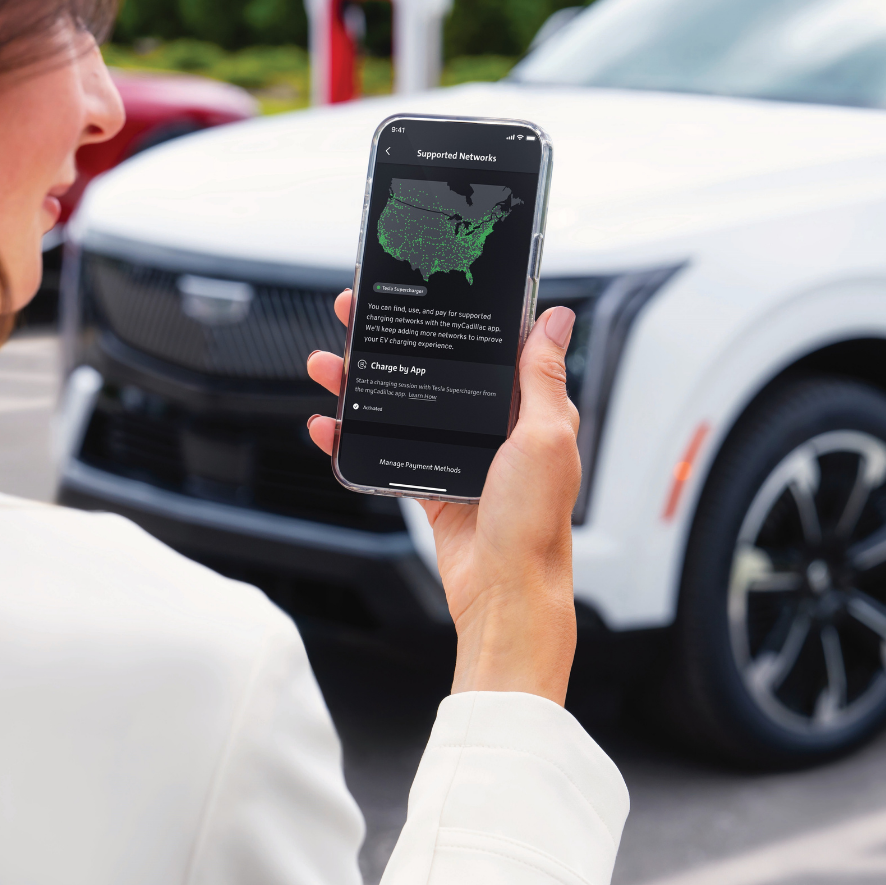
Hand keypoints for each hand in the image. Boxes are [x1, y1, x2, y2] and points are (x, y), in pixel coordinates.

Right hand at [306, 291, 580, 704]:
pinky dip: (354, 438)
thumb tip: (556, 319)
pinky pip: (386, 453)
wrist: (504, 592)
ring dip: (361, 384)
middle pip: (433, 371)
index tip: (417, 293)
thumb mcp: (546, 437)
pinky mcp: (430, 486)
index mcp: (526, 410)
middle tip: (354, 318)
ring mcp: (458, 457)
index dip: (451, 317)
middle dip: (389, 343)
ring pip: (402, 406)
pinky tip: (330, 426)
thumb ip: (544, 377)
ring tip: (328, 366)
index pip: (486, 348)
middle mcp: (493, 429)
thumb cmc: (534, 522)